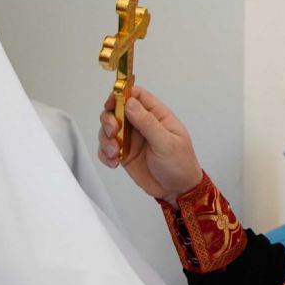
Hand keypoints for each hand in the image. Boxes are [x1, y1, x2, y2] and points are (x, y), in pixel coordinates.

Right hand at [99, 86, 203, 202]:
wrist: (177, 190)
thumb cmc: (180, 164)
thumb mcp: (166, 143)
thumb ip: (147, 123)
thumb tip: (130, 103)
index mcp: (157, 116)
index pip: (136, 95)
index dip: (121, 94)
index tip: (111, 104)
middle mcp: (142, 124)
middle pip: (117, 110)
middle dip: (109, 119)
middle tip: (112, 132)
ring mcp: (132, 138)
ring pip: (108, 129)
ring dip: (106, 139)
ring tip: (115, 153)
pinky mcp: (124, 153)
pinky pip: (107, 148)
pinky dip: (105, 154)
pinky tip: (114, 162)